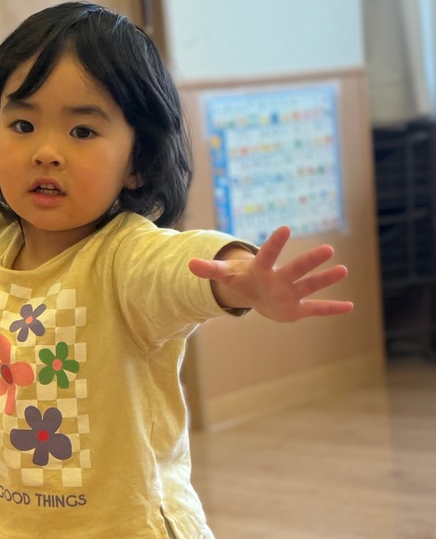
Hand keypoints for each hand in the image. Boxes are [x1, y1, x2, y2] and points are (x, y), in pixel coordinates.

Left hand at [188, 226, 351, 322]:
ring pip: (310, 286)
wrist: (257, 293)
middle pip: (296, 269)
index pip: (268, 255)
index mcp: (262, 270)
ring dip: (325, 280)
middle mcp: (281, 278)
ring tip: (343, 269)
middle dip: (310, 261)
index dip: (274, 244)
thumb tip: (189, 264)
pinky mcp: (297, 309)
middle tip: (328, 249)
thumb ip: (210, 270)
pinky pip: (316, 309)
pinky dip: (331, 309)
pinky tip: (350, 306)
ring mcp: (291, 293)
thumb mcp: (225, 276)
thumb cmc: (242, 280)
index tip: (285, 229)